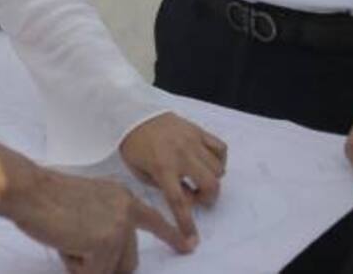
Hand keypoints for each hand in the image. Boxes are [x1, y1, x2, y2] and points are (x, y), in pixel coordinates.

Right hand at [7, 167, 193, 272]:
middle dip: (105, 267)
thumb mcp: (88, 204)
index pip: (155, 219)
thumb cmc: (48, 198)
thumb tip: (113, 257)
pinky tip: (64, 243)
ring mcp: (118, 227)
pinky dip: (76, 268)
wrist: (31, 191)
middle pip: (129, 262)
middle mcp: (126, 210)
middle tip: (77, 248)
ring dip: (86, 266)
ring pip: (109, 270)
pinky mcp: (105, 243)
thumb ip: (106, 223)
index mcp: (122, 197)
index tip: (190, 246)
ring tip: (66, 239)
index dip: (173, 235)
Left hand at [119, 112, 226, 243]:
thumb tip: (186, 195)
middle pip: (210, 184)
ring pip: (218, 168)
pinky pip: (220, 147)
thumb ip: (162, 186)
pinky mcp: (198, 130)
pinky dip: (220, 159)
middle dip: (208, 198)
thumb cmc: (132, 145)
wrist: (132, 113)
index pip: (179, 202)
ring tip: (199, 178)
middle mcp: (181, 155)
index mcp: (162, 168)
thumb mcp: (139, 172)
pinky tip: (209, 163)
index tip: (192, 239)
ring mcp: (192, 141)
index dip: (187, 223)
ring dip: (212, 180)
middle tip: (198, 198)